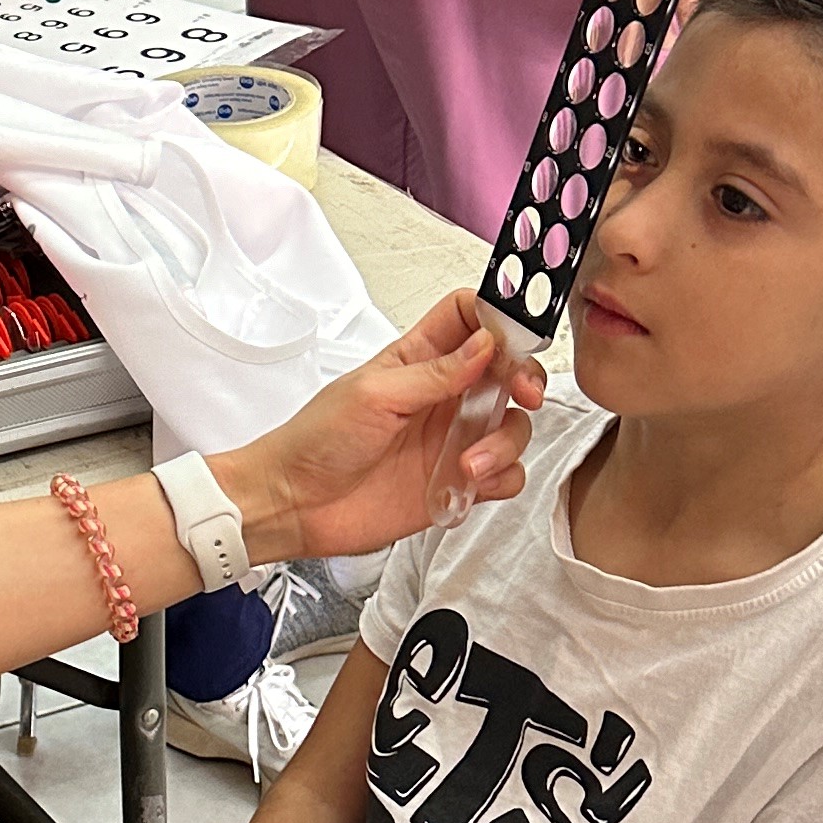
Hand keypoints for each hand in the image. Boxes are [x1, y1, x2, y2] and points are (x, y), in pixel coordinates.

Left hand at [227, 295, 544, 561]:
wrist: (295, 504)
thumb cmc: (317, 441)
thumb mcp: (374, 394)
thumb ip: (436, 372)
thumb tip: (487, 344)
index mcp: (419, 359)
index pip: (472, 318)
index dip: (500, 318)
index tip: (515, 336)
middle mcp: (443, 395)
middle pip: (509, 370)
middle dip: (527, 378)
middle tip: (525, 394)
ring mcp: (452, 438)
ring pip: (513, 426)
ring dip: (505, 442)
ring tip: (468, 464)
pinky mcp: (455, 480)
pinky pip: (504, 475)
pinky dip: (498, 479)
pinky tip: (465, 484)